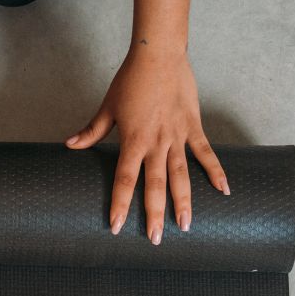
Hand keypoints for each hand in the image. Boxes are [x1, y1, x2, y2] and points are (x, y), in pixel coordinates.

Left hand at [66, 43, 227, 242]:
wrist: (158, 55)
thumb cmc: (131, 79)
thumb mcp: (108, 107)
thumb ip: (92, 131)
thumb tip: (70, 145)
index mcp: (133, 140)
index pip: (125, 180)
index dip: (120, 205)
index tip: (116, 227)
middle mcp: (156, 143)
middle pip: (155, 185)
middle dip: (154, 214)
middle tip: (154, 240)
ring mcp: (177, 136)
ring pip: (182, 176)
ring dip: (185, 202)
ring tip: (186, 227)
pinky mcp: (193, 127)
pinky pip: (206, 153)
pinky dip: (216, 172)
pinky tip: (224, 191)